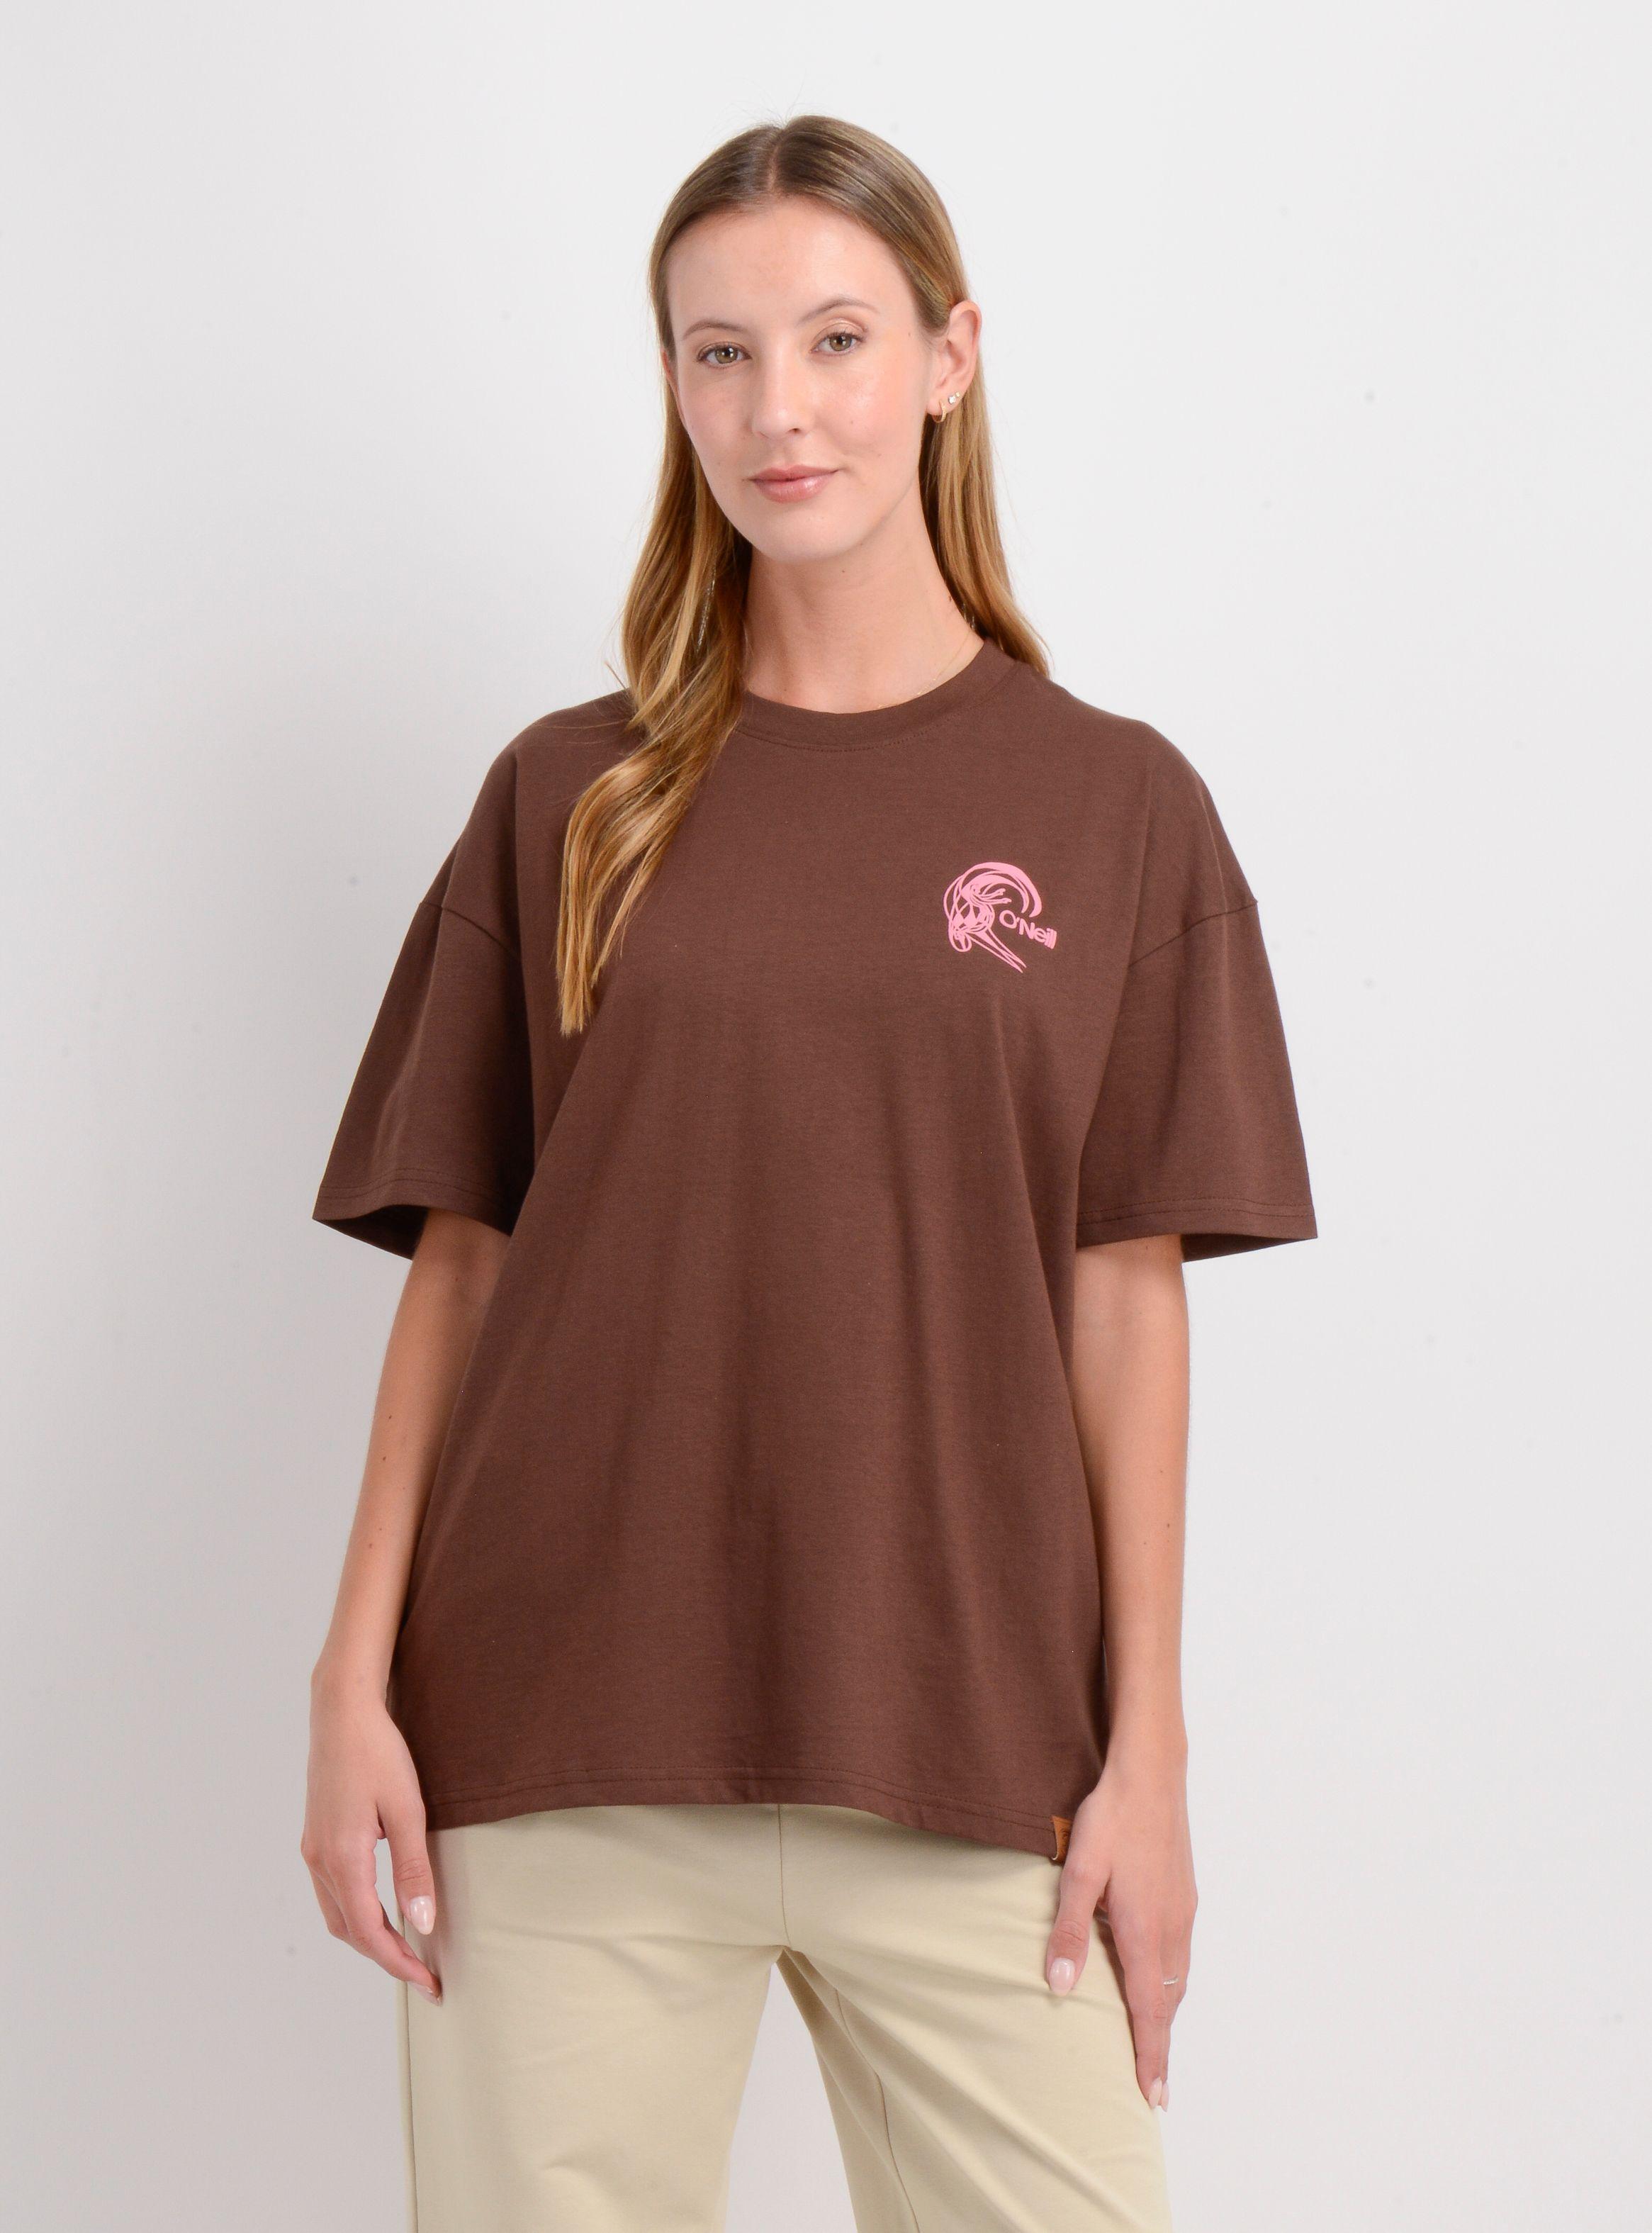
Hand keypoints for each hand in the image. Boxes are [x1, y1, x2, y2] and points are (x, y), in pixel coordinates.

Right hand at [300, 1668, 442, 2003]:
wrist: (341, 1710)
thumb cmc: (377, 1753)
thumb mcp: (407, 1809)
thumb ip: (413, 1870)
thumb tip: (423, 1924)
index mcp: (342, 1859)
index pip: (370, 1932)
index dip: (399, 1963)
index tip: (428, 1983)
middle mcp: (319, 1861)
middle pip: (350, 1931)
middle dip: (385, 1957)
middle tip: (423, 1973)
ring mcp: (312, 1849)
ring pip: (338, 1914)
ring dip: (369, 1937)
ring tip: (406, 1948)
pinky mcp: (315, 1837)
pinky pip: (333, 1892)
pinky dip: (356, 1912)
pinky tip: (381, 1909)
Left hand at [1042, 1747, 1194, 2108]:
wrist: (1152, 1772)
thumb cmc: (1112, 1818)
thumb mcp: (1078, 1871)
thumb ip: (1068, 1930)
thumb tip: (1058, 1987)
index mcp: (1143, 1930)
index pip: (1148, 2009)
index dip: (1150, 2054)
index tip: (1153, 2096)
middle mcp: (1171, 1927)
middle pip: (1168, 2001)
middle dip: (1161, 2044)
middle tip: (1155, 2085)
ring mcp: (1183, 1909)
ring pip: (1178, 1977)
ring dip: (1167, 2013)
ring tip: (1155, 2040)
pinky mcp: (1184, 1892)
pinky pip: (1181, 1953)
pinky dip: (1172, 1981)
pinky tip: (1158, 1977)